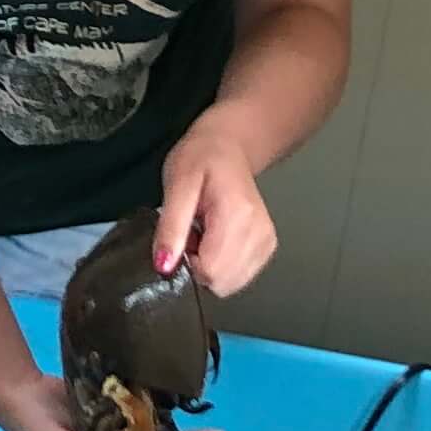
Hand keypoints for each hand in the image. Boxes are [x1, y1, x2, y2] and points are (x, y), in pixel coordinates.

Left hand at [156, 125, 277, 296]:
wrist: (228, 147)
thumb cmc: (199, 159)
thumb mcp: (175, 186)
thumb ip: (170, 228)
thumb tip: (164, 266)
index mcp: (238, 217)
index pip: (211, 272)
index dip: (187, 263)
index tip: (182, 237)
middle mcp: (260, 234)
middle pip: (222, 282)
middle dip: (198, 265)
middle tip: (191, 233)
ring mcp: (266, 242)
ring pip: (230, 283)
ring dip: (209, 265)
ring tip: (202, 232)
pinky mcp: (266, 247)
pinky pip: (238, 275)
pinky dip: (222, 264)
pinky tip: (214, 237)